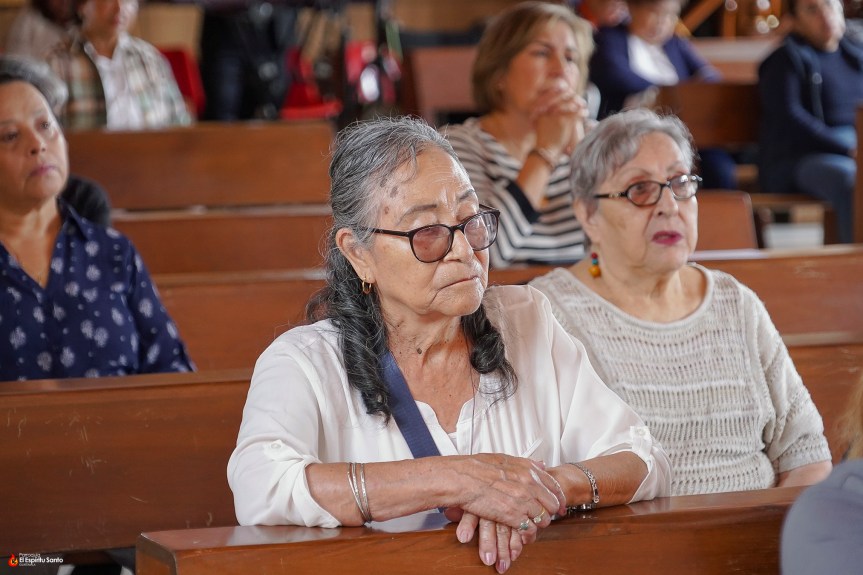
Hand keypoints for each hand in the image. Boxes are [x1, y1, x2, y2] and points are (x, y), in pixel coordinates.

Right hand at [443, 455, 562, 570]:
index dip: (558, 499)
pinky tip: (520, 531)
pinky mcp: (514, 516)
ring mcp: (523, 501)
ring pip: (544, 519)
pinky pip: (530, 529)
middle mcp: (530, 484)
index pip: (554, 486)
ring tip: (528, 524)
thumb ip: (525, 463)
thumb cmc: (476, 468)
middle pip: (552, 505)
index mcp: (528, 469)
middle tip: (542, 516)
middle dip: (549, 512)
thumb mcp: (505, 459)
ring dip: (537, 524)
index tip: (559, 506)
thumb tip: (541, 464)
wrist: (462, 478)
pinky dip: (527, 533)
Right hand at [531, 82, 588, 156]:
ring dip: (579, 102)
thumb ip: (547, 113)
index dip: (562, 92)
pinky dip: (582, 111)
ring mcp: (556, 114)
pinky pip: (576, 112)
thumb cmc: (544, 139)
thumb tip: (556, 105)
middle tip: (579, 99)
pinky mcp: (564, 121)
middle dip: (573, 96)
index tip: (569, 92)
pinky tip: (585, 113)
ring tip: (584, 105)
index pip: (552, 94)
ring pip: (571, 102)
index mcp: (541, 108)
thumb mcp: (541, 124)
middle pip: (563, 96)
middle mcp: (547, 108)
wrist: (545, 151)